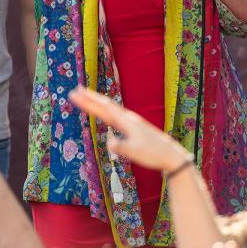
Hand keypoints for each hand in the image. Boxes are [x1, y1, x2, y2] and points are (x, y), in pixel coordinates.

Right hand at [69, 87, 190, 173]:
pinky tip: (105, 115)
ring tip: (87, 98)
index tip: (75, 94)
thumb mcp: (135, 153)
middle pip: (106, 105)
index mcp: (127, 121)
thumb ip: (121, 147)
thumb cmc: (154, 154)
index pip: (104, 108)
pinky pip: (115, 117)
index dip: (89, 102)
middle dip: (90, 99)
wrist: (171, 156)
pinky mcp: (134, 129)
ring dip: (98, 104)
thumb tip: (109, 143)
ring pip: (111, 110)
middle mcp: (128, 119)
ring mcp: (132, 123)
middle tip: (75, 91)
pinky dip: (106, 113)